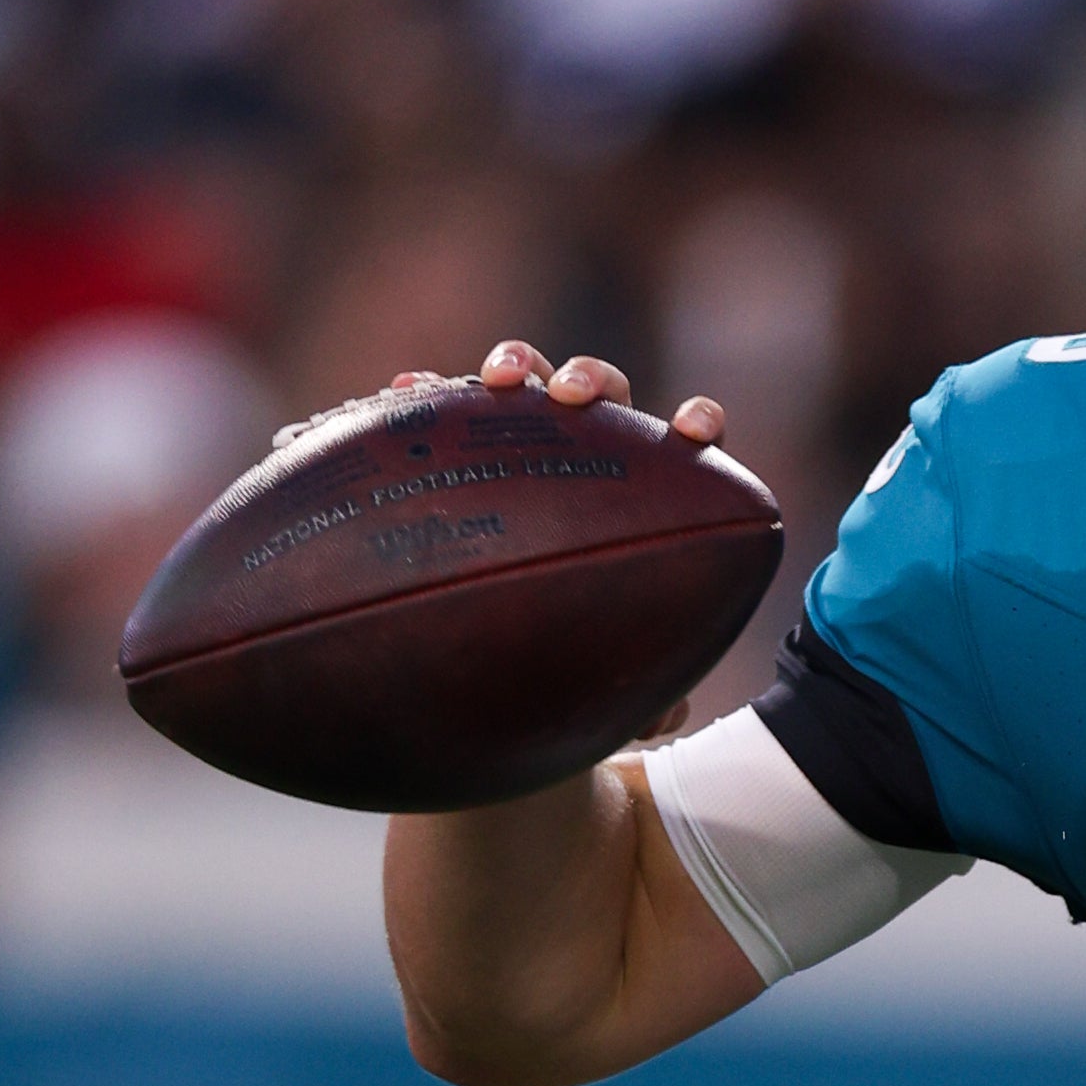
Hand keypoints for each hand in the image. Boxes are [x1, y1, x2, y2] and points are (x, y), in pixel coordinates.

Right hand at [409, 343, 725, 737]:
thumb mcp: (602, 672)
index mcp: (639, 487)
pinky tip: (390, 403)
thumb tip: (668, 719)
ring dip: (514, 366)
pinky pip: (432, 410)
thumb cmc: (567, 647)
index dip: (695, 423)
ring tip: (494, 383)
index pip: (680, 442)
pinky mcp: (453, 441)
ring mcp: (518, 436)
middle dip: (590, 380)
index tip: (695, 433)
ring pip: (522, 379)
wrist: (488, 641)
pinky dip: (415, 400)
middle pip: (600, 390)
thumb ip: (638, 691)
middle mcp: (582, 449)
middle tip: (570, 398)